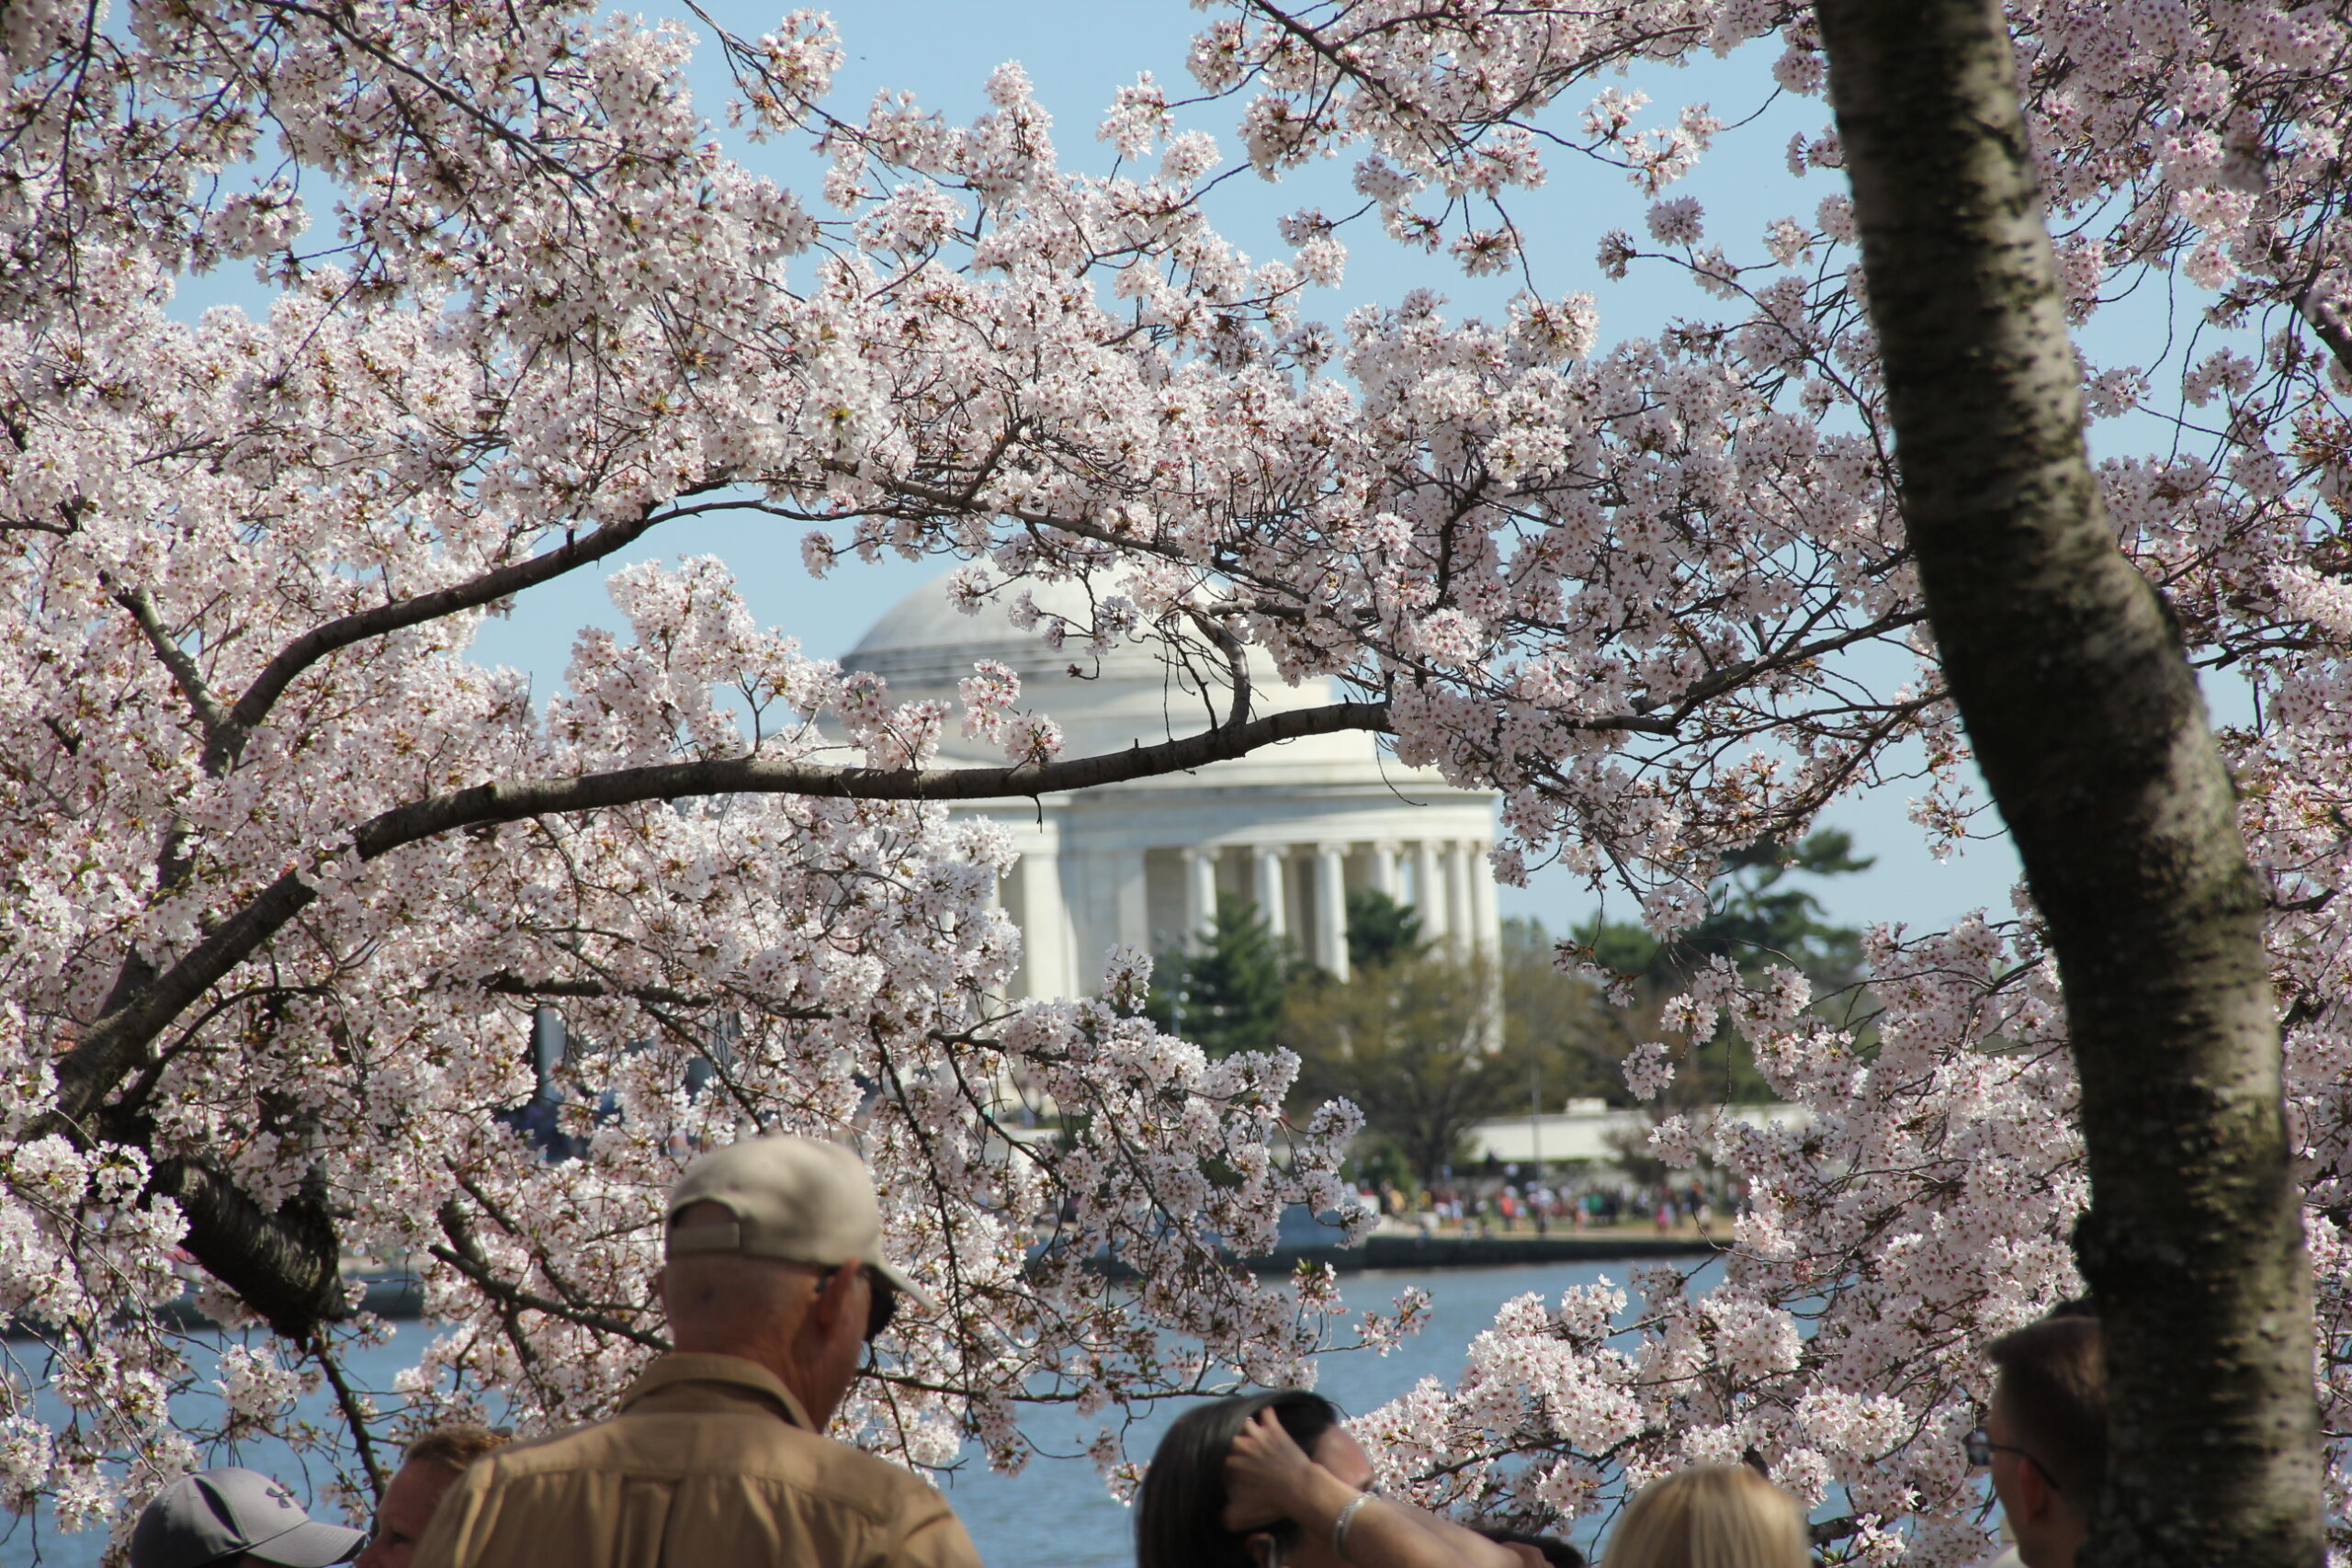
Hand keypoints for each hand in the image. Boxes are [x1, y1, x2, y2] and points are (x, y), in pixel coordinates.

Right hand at [1221, 1409, 1326, 1532]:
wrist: (1301, 1488)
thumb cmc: (1274, 1502)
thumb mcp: (1247, 1511)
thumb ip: (1230, 1515)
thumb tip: (1220, 1519)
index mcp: (1234, 1463)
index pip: (1219, 1456)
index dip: (1220, 1460)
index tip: (1224, 1465)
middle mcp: (1244, 1446)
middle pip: (1230, 1436)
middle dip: (1231, 1440)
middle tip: (1235, 1446)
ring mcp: (1260, 1435)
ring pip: (1246, 1422)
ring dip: (1247, 1426)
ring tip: (1250, 1429)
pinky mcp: (1276, 1430)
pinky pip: (1268, 1414)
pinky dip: (1267, 1414)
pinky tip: (1267, 1414)